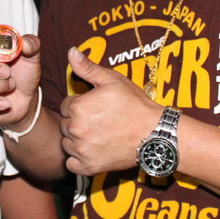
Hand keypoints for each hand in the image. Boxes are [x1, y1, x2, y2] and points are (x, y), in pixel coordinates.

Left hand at [60, 47, 163, 175]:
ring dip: (77, 140)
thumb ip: (88, 67)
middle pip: (65, 124)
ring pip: (67, 143)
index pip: (66, 105)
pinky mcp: (88, 167)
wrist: (154, 134)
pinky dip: (79, 159)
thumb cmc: (135, 105)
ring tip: (99, 134)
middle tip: (100, 121)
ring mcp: (81, 150)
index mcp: (78, 107)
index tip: (96, 107)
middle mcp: (76, 129)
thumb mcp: (113, 80)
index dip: (80, 104)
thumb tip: (71, 51)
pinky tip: (93, 151)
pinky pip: (72, 164)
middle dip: (78, 121)